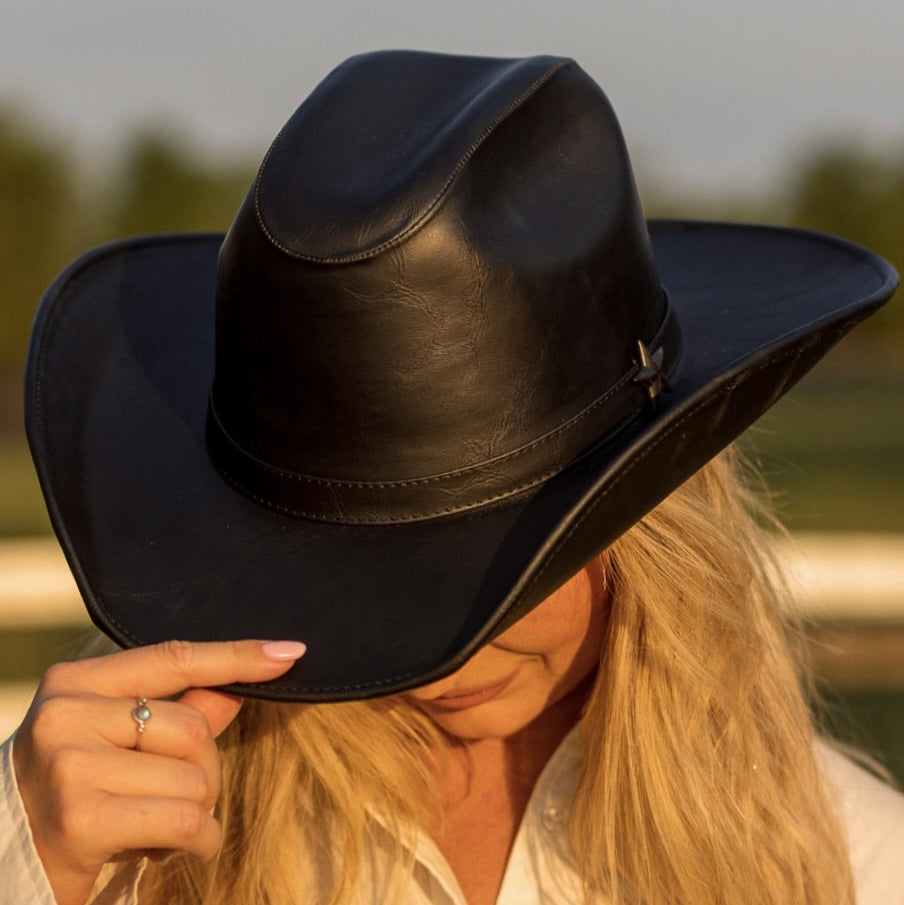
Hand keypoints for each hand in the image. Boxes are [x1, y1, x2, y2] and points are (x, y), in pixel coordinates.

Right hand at [12, 639, 305, 904]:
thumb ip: (178, 712)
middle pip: (194, 728)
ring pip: (194, 778)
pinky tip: (167, 848)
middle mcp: (66, 713)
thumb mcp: (116, 745)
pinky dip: (197, 840)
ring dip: (196, 813)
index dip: (236, 656)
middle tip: (174, 799)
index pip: (174, 658)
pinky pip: (185, 820)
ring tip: (153, 824)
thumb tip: (240, 686)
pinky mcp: (80, 817)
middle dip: (206, 773)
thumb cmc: (74, 796)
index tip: (290, 652)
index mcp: (76, 682)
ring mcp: (68, 763)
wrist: (3, 865)